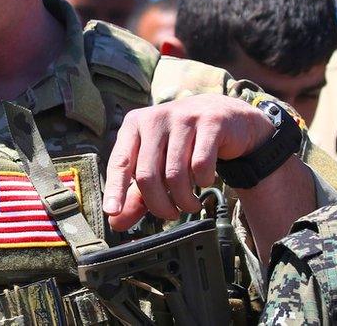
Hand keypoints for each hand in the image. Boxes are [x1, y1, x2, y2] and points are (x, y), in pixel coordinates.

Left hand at [102, 94, 273, 230]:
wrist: (224, 114)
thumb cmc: (181, 143)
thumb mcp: (155, 163)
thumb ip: (136, 194)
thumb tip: (116, 223)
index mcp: (134, 125)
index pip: (119, 162)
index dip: (115, 189)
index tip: (112, 211)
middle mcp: (154, 119)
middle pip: (147, 174)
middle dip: (159, 204)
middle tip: (170, 215)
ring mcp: (182, 118)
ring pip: (175, 173)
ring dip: (183, 199)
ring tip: (189, 205)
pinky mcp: (210, 123)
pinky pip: (201, 164)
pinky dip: (202, 181)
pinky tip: (204, 182)